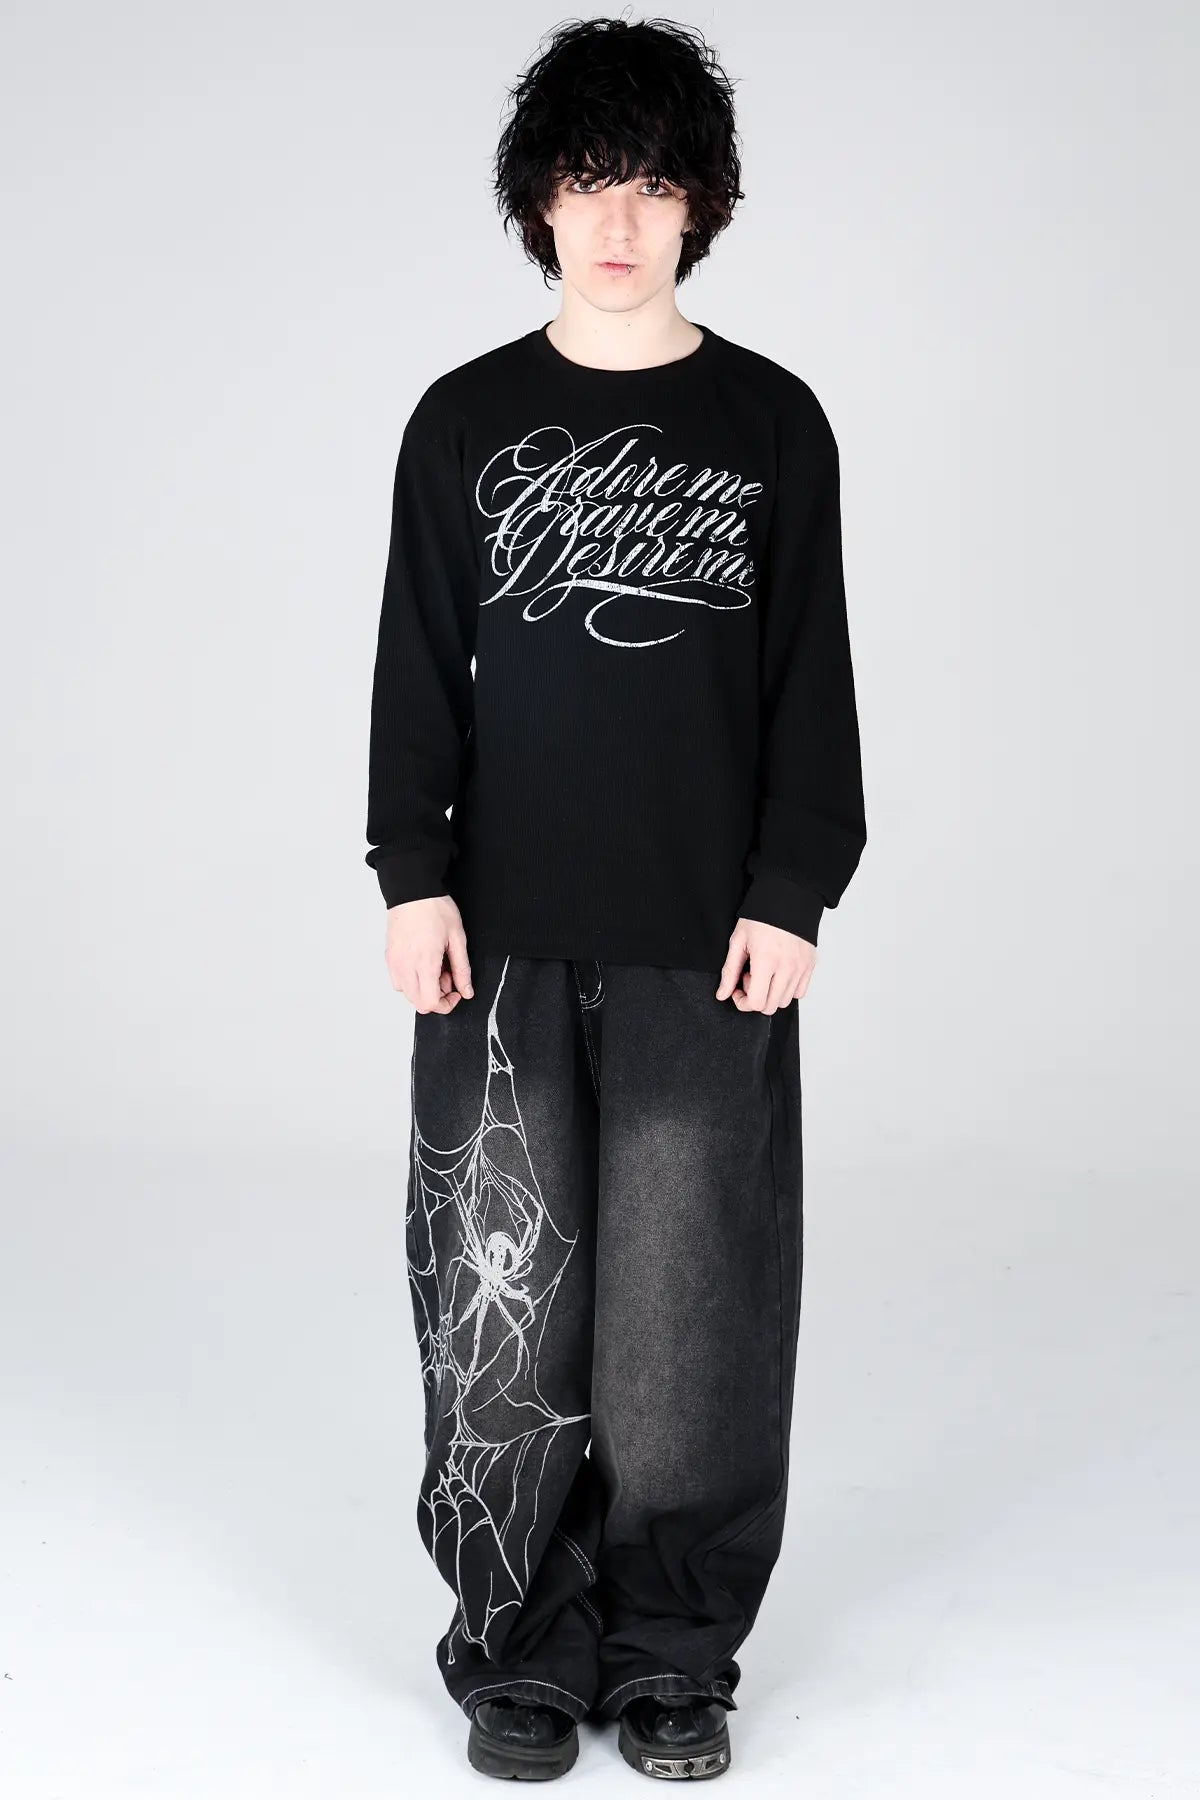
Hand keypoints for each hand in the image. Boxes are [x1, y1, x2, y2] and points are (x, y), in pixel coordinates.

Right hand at [384, 896, 473, 1013]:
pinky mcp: (389, 957)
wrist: (412, 890)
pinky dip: (411, 980)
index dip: (447, 1004)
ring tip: (435, 967)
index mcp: (424, 962)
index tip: (456, 992)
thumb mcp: (457, 938)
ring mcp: (394, 962)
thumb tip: (466, 990)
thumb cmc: (434, 908)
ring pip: (407, 994)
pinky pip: (398, 981)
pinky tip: (422, 964)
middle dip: (436, 997)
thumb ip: (462, 969)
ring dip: (423, 989)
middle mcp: (405, 966)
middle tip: (447, 977)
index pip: (430, 1002)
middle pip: (418, 1003)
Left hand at [716, 917, 815, 1011]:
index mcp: (766, 961)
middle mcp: (786, 968)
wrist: (788, 898)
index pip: (756, 1002)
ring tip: (765, 973)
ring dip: (771, 994)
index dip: (743, 1002)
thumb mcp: (738, 941)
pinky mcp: (810, 966)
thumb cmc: (761, 916)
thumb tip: (722, 994)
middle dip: (756, 998)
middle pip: (770, 1006)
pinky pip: (800, 992)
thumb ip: (729, 971)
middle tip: (750, 977)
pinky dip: (788, 990)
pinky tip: (778, 974)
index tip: (737, 989)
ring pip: (785, 1001)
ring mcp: (801, 968)